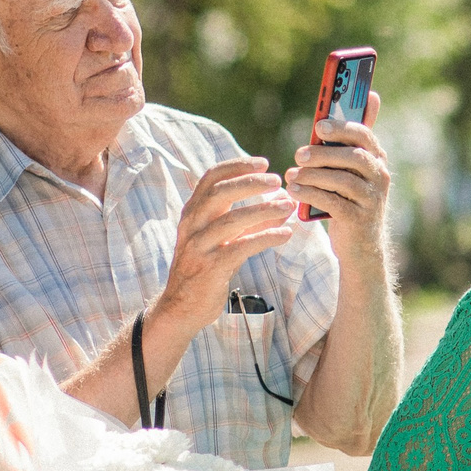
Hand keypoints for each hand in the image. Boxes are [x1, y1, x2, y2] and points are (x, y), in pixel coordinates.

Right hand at [152, 156, 299, 336]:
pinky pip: (241, 247)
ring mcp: (198, 246)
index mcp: (192, 212)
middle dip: (250, 183)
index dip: (237, 166)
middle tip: (277, 180)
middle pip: (219, 192)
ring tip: (288, 206)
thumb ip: (249, 222)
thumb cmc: (206, 269)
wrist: (182, 307)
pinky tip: (286, 234)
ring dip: (264, 210)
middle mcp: (192, 225)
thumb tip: (283, 204)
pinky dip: (266, 238)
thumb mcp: (224, 240)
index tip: (264, 162)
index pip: (211, 178)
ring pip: (232, 220)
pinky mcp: (210, 267)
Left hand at [287, 94, 391, 259]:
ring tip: (292, 175)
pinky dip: (311, 195)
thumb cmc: (350, 200)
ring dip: (313, 176)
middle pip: (353, 156)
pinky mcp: (359, 219)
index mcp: (377, 159)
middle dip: (324, 153)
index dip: (342, 128)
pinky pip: (333, 202)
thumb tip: (370, 95)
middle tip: (299, 154)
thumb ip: (353, 138)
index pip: (364, 135)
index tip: (319, 126)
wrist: (361, 247)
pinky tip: (294, 191)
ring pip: (342, 180)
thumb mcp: (353, 170)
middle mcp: (379, 177)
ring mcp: (371, 199)